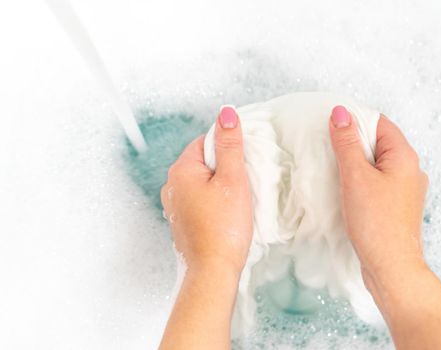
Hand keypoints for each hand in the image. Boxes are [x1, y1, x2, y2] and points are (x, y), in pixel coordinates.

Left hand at [161, 106, 252, 274]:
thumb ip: (229, 145)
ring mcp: (175, 204)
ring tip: (235, 202)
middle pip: (203, 161)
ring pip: (202, 182)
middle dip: (224, 168)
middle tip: (241, 184)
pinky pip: (199, 200)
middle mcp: (172, 185)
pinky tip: (226, 214)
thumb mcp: (232, 180)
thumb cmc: (224, 228)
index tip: (241, 162)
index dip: (227, 149)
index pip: (205, 141)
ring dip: (219, 186)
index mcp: (181, 170)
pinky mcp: (182, 220)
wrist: (213, 270)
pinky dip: (213, 202)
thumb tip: (226, 114)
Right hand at [328, 106, 428, 285]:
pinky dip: (360, 181)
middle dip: (352, 143)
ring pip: (376, 164)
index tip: (331, 127)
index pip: (379, 123)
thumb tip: (340, 112)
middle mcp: (410, 170)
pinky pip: (377, 182)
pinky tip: (345, 190)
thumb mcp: (356, 176)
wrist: (391, 267)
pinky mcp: (396, 205)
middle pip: (378, 142)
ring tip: (334, 170)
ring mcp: (405, 189)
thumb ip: (347, 143)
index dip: (355, 121)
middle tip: (328, 149)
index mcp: (405, 156)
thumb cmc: (376, 222)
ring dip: (355, 163)